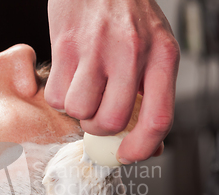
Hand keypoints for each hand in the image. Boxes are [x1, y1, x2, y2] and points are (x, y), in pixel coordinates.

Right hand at [45, 0, 178, 163]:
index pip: (157, 119)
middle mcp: (131, 53)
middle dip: (99, 128)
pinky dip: (58, 95)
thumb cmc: (128, 14)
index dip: (142, 148)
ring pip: (79, 112)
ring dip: (77, 110)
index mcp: (162, 56)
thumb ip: (153, 94)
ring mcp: (96, 49)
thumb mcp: (155, 47)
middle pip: (111, 121)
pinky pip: (55, 96)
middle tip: (97, 113)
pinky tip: (69, 76)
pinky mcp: (65, 46)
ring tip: (83, 88)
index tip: (128, 156)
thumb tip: (148, 144)